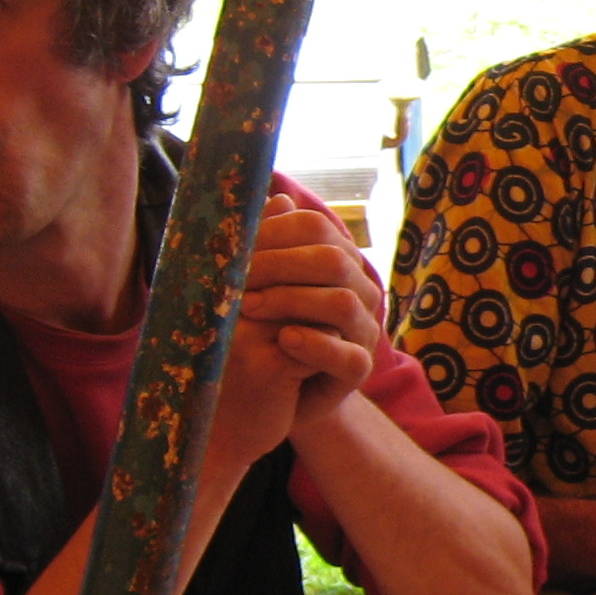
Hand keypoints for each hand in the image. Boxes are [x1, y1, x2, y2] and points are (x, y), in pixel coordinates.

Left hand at [238, 195, 385, 428]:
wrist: (268, 395)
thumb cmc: (259, 331)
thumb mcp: (254, 286)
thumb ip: (262, 247)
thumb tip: (274, 199)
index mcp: (336, 259)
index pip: (314, 227)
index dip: (273, 232)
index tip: (233, 249)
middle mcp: (358, 289)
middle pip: (332, 260)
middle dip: (277, 265)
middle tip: (234, 281)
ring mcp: (362, 329)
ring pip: (342, 302)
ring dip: (290, 301)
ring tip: (248, 309)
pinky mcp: (358, 368)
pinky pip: (348, 354)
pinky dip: (314, 344)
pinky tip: (283, 340)